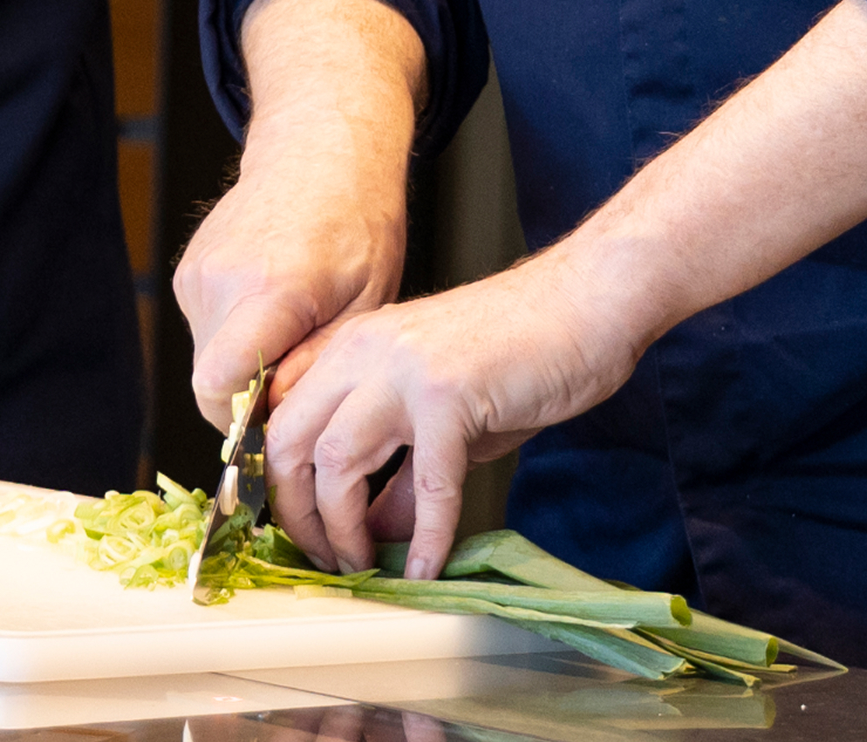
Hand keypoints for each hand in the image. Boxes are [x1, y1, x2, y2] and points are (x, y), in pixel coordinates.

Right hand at [172, 145, 404, 423]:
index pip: (219, 384)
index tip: (282, 420)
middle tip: (301, 375)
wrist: (320, 152)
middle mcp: (221, 280)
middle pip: (211, 383)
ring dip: (244, 365)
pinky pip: (205, 330)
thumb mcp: (367, 303)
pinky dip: (234, 335)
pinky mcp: (187, 270)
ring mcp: (197, 273)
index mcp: (272, 290)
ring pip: (207, 359)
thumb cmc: (358, 224)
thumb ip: (318, 365)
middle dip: (251, 398)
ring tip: (292, 329)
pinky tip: (273, 305)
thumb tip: (277, 415)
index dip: (244, 421)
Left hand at [258, 256, 651, 579]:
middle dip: (295, 514)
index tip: (297, 530)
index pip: (282, 419)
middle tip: (323, 557)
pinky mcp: (450, 394)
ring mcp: (403, 369)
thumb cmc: (523, 348)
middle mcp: (364, 351)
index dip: (278, 482)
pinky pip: (425, 483)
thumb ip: (398, 470)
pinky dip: (424, 536)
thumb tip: (372, 531)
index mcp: (353, 347)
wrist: (588, 299)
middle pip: (291, 442)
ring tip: (363, 567)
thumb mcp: (441, 412)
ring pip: (336, 460)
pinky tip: (427, 566)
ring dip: (342, 528)